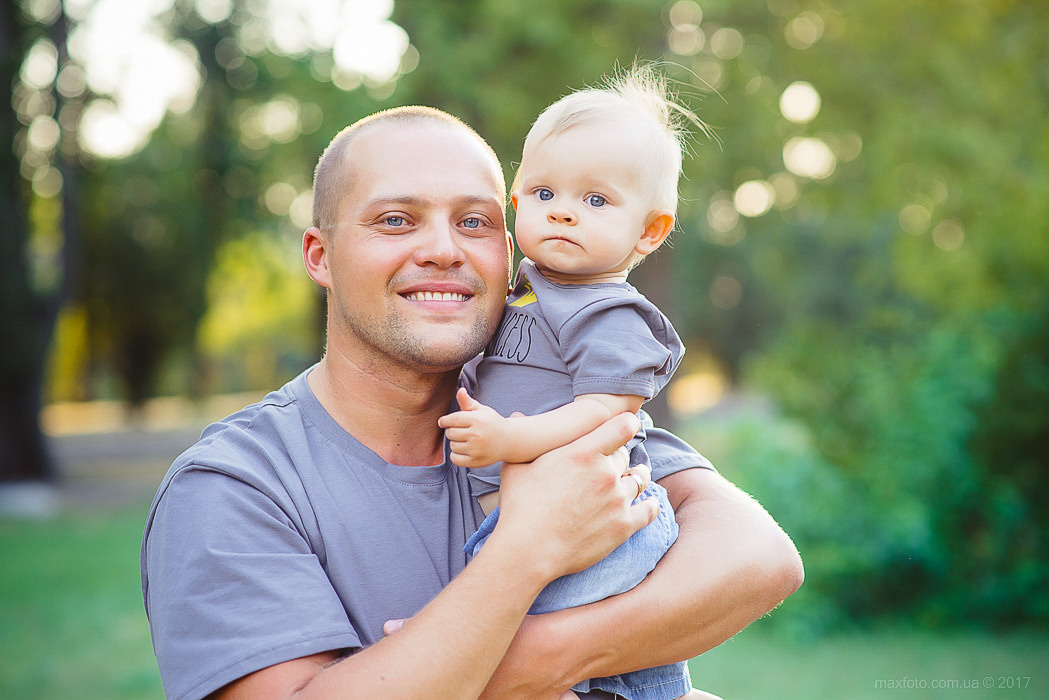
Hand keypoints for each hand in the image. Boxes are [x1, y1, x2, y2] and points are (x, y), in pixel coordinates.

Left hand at [438, 387, 508, 467]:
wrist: (509, 441)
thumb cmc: (492, 423)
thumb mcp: (482, 410)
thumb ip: (468, 402)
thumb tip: (460, 390)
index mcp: (477, 420)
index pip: (452, 420)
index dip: (444, 421)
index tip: (443, 422)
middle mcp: (477, 435)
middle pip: (450, 433)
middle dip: (452, 431)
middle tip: (460, 431)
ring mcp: (476, 449)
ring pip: (452, 446)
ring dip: (455, 443)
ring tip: (466, 440)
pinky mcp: (475, 461)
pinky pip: (455, 458)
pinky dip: (456, 455)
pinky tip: (464, 450)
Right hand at [493, 412, 658, 581]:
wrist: (529, 550)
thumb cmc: (520, 508)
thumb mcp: (516, 468)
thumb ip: (525, 442)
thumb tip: (516, 414)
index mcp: (583, 452)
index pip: (621, 426)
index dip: (626, 424)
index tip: (625, 426)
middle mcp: (605, 472)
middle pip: (625, 455)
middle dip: (618, 457)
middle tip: (610, 462)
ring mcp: (617, 499)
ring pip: (639, 479)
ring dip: (635, 477)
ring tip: (632, 478)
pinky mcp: (624, 525)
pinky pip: (649, 509)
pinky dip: (650, 504)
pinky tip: (647, 504)